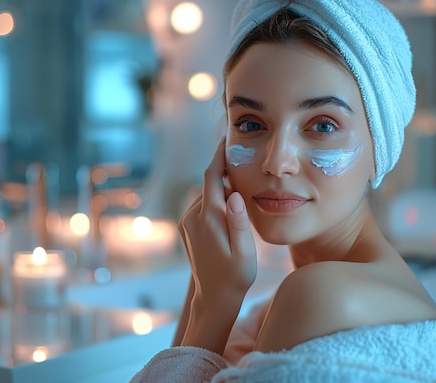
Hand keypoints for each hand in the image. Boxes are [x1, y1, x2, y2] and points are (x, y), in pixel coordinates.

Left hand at [177, 137, 256, 353]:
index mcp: (208, 218)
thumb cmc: (235, 276)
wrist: (212, 298)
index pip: (212, 177)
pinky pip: (203, 205)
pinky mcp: (187, 227)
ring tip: (242, 199)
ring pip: (208, 195)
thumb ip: (239, 222)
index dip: (220, 155)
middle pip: (211, 184)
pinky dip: (216, 202)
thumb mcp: (244, 252)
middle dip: (227, 175)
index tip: (227, 137)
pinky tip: (231, 214)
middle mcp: (193, 216)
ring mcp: (187, 221)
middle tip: (248, 170)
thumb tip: (235, 194)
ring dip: (223, 192)